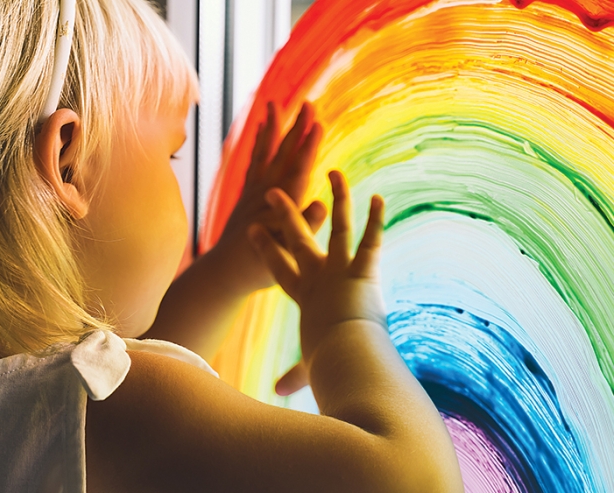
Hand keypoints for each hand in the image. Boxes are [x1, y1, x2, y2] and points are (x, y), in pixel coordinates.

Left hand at [208, 102, 326, 295]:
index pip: (298, 169)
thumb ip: (305, 226)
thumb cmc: (258, 266)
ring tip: (274, 104)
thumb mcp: (288, 251)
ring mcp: (253, 191)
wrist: (224, 271)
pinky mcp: (245, 194)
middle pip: (283, 153)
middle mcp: (265, 192)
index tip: (318, 123)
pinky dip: (258, 144)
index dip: (309, 146)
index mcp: (280, 204)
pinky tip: (260, 130)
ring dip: (272, 128)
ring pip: (264, 152)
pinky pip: (253, 161)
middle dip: (296, 128)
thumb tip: (322, 204)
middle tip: (308, 103)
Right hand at [249, 171, 386, 394]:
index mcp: (303, 296)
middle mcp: (318, 277)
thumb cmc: (326, 362)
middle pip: (296, 239)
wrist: (341, 357)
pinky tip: (379, 198)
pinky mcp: (362, 270)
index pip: (278, 267)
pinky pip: (371, 239)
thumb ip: (295, 376)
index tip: (251, 229)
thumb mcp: (309, 368)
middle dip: (284, 215)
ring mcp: (339, 270)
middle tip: (273, 193)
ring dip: (338, 199)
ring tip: (336, 173)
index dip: (264, 248)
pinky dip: (377, 219)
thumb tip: (279, 393)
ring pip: (337, 227)